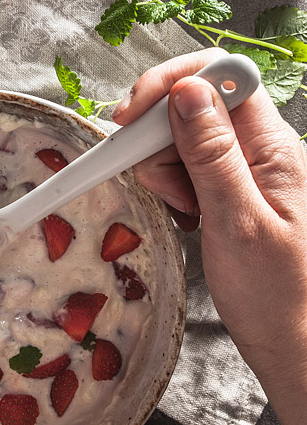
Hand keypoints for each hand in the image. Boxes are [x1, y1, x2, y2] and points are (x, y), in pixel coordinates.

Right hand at [113, 48, 306, 424]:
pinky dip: (176, 182)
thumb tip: (187, 90)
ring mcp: (249, 170)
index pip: (224, 78)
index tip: (134, 115)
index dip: (175, 82)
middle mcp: (264, 151)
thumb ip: (212, 154)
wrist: (296, 346)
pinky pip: (193, 166)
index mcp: (275, 149)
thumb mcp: (237, 223)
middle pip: (199, 103)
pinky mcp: (234, 190)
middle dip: (161, 129)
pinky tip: (183, 211)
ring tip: (177, 205)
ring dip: (166, 161)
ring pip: (189, 135)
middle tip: (152, 176)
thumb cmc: (278, 297)